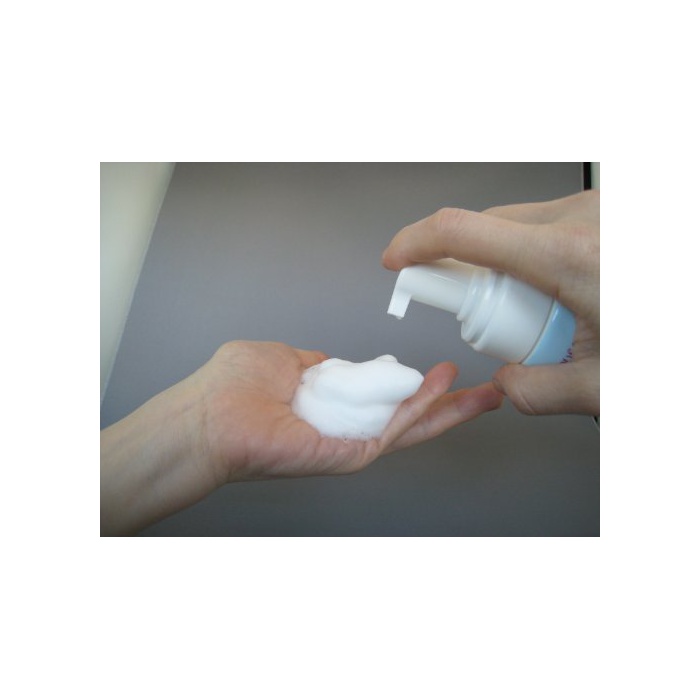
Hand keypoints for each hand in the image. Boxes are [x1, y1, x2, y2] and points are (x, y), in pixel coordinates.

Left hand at [101, 341, 501, 533]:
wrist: (209, 417)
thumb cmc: (231, 388)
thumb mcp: (281, 357)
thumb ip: (315, 361)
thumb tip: (332, 361)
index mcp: (330, 403)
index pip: (383, 397)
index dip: (413, 386)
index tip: (441, 372)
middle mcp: (343, 426)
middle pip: (406, 418)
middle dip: (448, 406)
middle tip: (485, 394)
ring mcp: (347, 443)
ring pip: (408, 430)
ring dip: (447, 410)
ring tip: (482, 394)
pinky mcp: (345, 456)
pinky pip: (391, 433)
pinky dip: (419, 410)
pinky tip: (442, 389)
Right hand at [382, 190, 599, 415]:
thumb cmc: (684, 341)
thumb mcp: (602, 389)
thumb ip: (537, 391)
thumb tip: (507, 380)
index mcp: (572, 255)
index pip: (461, 231)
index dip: (415, 243)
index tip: (398, 259)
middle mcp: (584, 218)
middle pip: (488, 229)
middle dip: (477, 276)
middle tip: (503, 321)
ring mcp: (599, 207)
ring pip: (518, 224)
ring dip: (512, 266)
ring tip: (551, 311)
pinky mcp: (607, 209)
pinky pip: (549, 222)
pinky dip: (540, 256)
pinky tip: (570, 292)